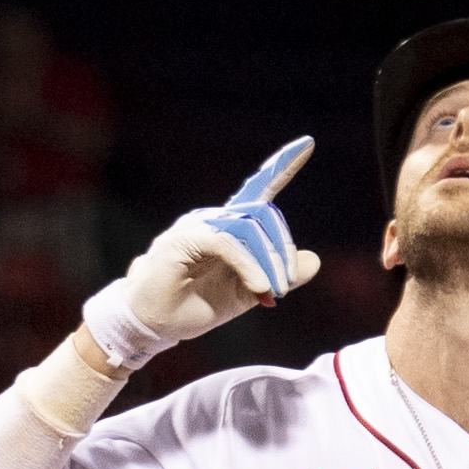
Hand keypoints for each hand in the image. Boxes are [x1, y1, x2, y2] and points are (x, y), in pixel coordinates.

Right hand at [90, 138, 319, 359]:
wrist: (154, 324)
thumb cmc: (194, 306)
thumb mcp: (248, 293)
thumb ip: (279, 276)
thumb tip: (314, 261)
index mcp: (229, 227)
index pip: (258, 190)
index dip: (281, 167)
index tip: (307, 144)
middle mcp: (214, 219)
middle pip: (263, 214)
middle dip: (281, 250)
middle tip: (284, 286)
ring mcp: (198, 224)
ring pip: (249, 227)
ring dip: (267, 261)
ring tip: (271, 292)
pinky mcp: (185, 237)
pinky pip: (229, 242)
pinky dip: (249, 266)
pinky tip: (259, 288)